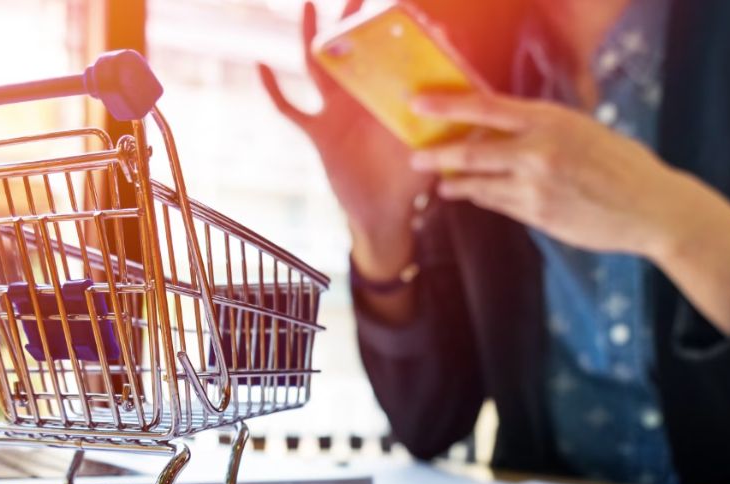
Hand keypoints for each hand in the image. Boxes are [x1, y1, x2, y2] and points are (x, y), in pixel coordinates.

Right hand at [258, 0, 432, 280]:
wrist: (382, 215)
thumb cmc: (411, 184)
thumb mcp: (434, 149)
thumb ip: (447, 126)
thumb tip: (468, 99)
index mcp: (390, 100)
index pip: (394, 58)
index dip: (400, 34)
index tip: (406, 7)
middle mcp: (363, 100)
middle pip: (355, 51)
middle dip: (355, 21)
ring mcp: (337, 113)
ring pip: (319, 68)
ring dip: (312, 37)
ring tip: (311, 5)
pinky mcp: (318, 132)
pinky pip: (290, 108)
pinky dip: (274, 89)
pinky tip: (261, 64)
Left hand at [409, 93, 729, 334]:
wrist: (652, 209)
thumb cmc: (622, 165)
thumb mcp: (583, 130)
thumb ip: (542, 129)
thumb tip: (501, 128)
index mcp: (550, 120)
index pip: (486, 108)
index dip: (448, 106)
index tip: (419, 105)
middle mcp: (538, 152)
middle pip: (471, 150)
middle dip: (438, 155)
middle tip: (417, 158)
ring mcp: (536, 188)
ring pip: (480, 184)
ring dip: (457, 183)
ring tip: (442, 183)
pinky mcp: (538, 217)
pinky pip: (499, 205)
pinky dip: (483, 198)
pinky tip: (473, 195)